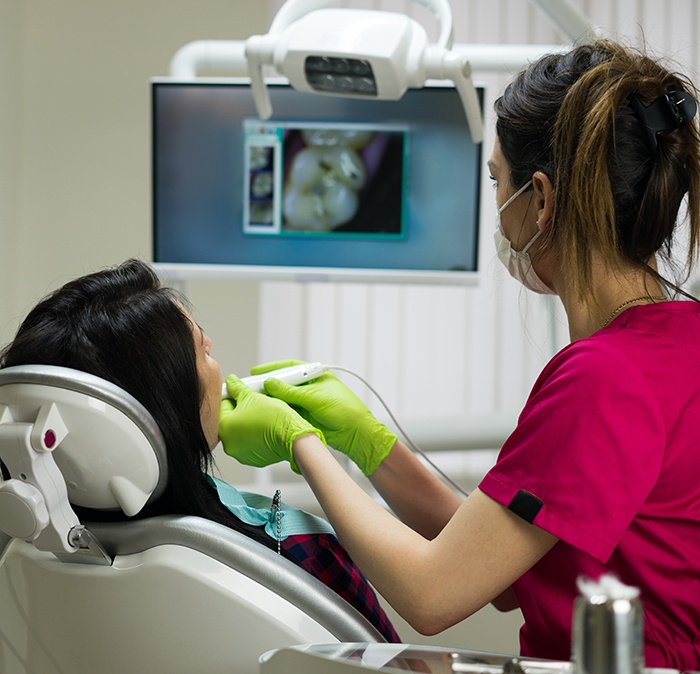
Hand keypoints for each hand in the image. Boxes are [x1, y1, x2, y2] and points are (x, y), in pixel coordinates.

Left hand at [219, 374, 323, 472]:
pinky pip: (250, 443)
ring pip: (240, 432)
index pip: (222, 405)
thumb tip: (232, 382)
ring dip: (247, 423)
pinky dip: (255, 435)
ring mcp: (241, 453)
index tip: (240, 392)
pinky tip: (264, 426)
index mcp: (223, 428)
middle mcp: (228, 444)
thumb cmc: (273, 419)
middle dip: (240, 410)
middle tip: (252, 402)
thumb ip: (237, 388)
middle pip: (230, 420)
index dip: (232, 396)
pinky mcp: (253, 458)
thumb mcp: (252, 396)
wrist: (292, 435)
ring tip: (261, 414)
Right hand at [252, 360, 396, 474]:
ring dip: (270, 399)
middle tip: (250, 387)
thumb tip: (270, 383)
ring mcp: (307, 402)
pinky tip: (265, 412)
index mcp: (315, 376)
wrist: (356, 434)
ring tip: (254, 400)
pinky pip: (286, 411)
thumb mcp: (315, 397)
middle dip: (267, 385)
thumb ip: (291, 391)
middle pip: (284, 383)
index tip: (255, 372)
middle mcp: (310, 387)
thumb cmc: (344, 410)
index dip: (272, 369)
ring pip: (283, 399)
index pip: (290, 368)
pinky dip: (276, 411)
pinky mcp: (305, 416)